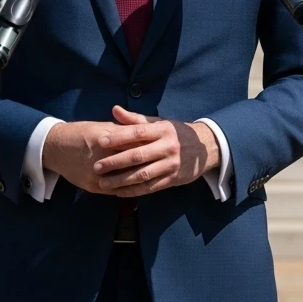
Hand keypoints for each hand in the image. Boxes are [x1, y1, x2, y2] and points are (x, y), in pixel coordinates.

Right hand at [41, 118, 154, 194]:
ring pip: (124, 180)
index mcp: (104, 141)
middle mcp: (100, 160)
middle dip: (147, 162)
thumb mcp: (102, 126)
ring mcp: (96, 176)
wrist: (55, 149)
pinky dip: (128, 188)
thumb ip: (123, 129)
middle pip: (130, 163)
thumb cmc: (80, 133)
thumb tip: (145, 131)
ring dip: (140, 178)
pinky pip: (115, 190)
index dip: (147, 145)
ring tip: (155, 175)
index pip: (131, 144)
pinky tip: (139, 185)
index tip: (160, 144)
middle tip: (162, 161)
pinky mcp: (92, 187)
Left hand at [91, 105, 220, 197]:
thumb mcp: (159, 122)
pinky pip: (150, 187)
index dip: (119, 137)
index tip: (101, 142)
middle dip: (115, 162)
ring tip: (103, 183)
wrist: (205, 148)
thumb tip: (114, 110)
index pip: (138, 133)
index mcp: (162, 130)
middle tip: (97, 166)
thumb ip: (135, 119)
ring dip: (121, 180)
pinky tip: (119, 192)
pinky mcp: (172, 179)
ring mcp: (170, 165)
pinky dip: (133, 191)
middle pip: (138, 156)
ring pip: (142, 174)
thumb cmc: (175, 133)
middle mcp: (167, 147)